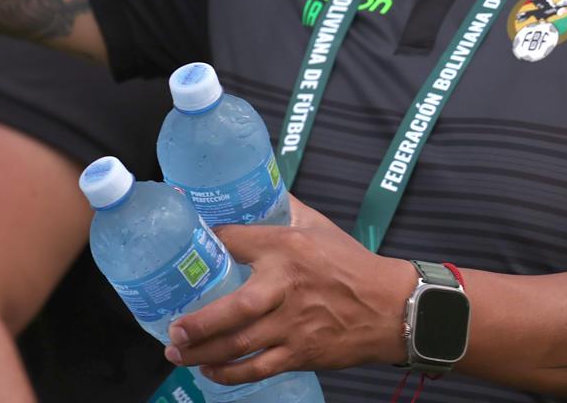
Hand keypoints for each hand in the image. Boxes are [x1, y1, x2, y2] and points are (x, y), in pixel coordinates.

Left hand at [165, 197, 415, 384]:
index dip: (208, 242)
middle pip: (236, 307)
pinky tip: (210, 371)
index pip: (234, 240)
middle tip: (172, 328)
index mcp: (286, 248)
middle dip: (198, 322)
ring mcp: (294, 325)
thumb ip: (283, 210)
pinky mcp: (303, 353)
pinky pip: (261, 368)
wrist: (395, 307)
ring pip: (242, 344)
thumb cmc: (353, 265)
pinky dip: (232, 373)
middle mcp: (286, 288)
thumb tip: (252, 192)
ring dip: (204, 352)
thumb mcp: (317, 226)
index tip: (185, 248)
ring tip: (177, 352)